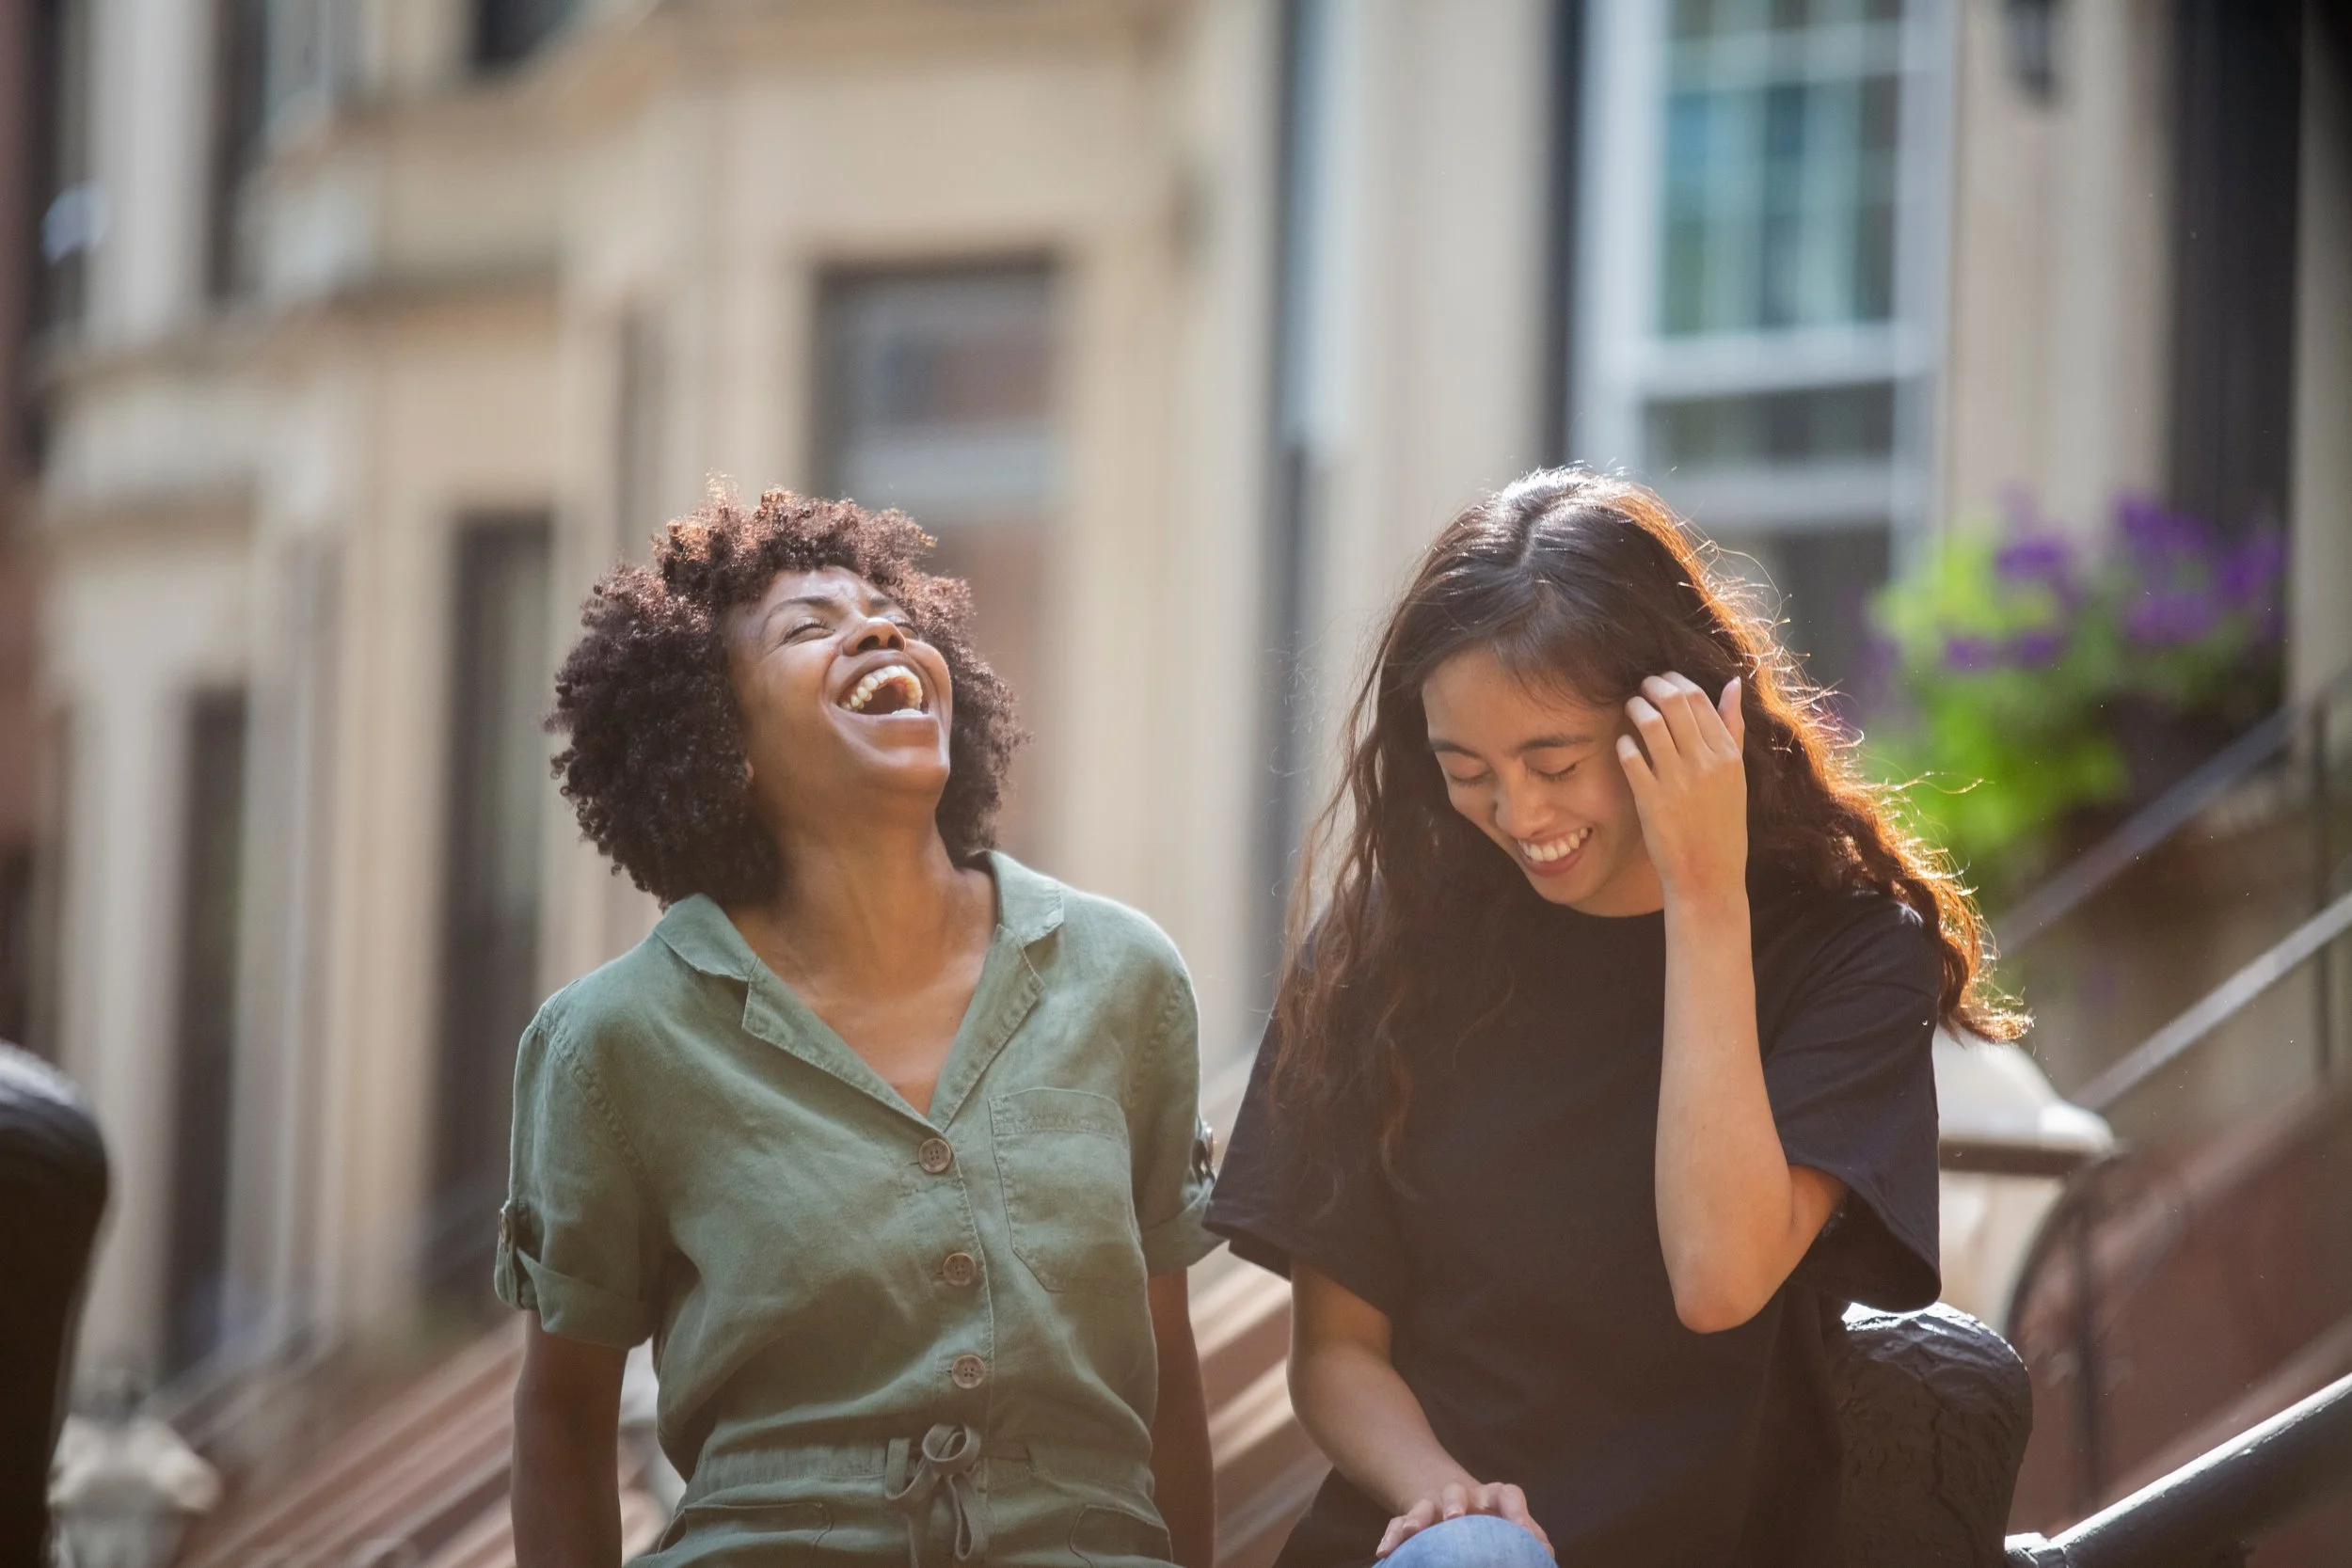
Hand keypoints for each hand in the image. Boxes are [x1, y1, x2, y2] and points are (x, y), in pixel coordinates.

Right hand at [1375, 1480, 1551, 1559]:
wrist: (1453, 1506)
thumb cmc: (1491, 1524)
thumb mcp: (1509, 1527)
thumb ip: (1527, 1540)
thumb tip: (1545, 1557)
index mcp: (1493, 1498)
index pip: (1508, 1494)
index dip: (1517, 1511)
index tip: (1522, 1530)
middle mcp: (1463, 1496)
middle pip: (1459, 1490)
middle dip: (1456, 1501)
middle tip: (1454, 1517)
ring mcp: (1434, 1504)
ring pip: (1424, 1504)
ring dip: (1418, 1516)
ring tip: (1414, 1530)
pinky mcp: (1411, 1517)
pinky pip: (1398, 1523)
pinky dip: (1392, 1536)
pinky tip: (1385, 1553)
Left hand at [1617, 673, 1747, 904]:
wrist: (1709, 875)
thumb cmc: (1723, 824)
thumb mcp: (1737, 775)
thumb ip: (1732, 729)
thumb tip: (1731, 684)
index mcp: (1728, 755)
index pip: (1698, 698)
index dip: (1675, 681)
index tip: (1662, 680)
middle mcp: (1705, 763)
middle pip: (1673, 702)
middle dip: (1652, 686)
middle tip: (1641, 686)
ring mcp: (1677, 780)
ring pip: (1649, 723)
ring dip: (1635, 708)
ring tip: (1630, 708)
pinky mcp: (1651, 800)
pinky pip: (1630, 757)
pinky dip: (1624, 744)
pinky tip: (1624, 744)